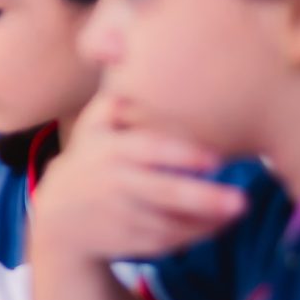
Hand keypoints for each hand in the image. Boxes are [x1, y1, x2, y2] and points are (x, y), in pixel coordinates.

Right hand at [29, 93, 247, 263]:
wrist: (57, 220)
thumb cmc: (90, 161)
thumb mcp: (92, 128)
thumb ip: (113, 100)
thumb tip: (124, 55)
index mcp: (108, 151)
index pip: (146, 150)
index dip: (180, 154)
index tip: (215, 158)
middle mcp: (113, 185)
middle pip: (161, 192)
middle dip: (202, 198)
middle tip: (242, 201)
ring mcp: (120, 217)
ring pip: (169, 223)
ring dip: (206, 220)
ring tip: (237, 211)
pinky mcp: (128, 244)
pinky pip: (167, 242)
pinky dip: (195, 235)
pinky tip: (219, 224)